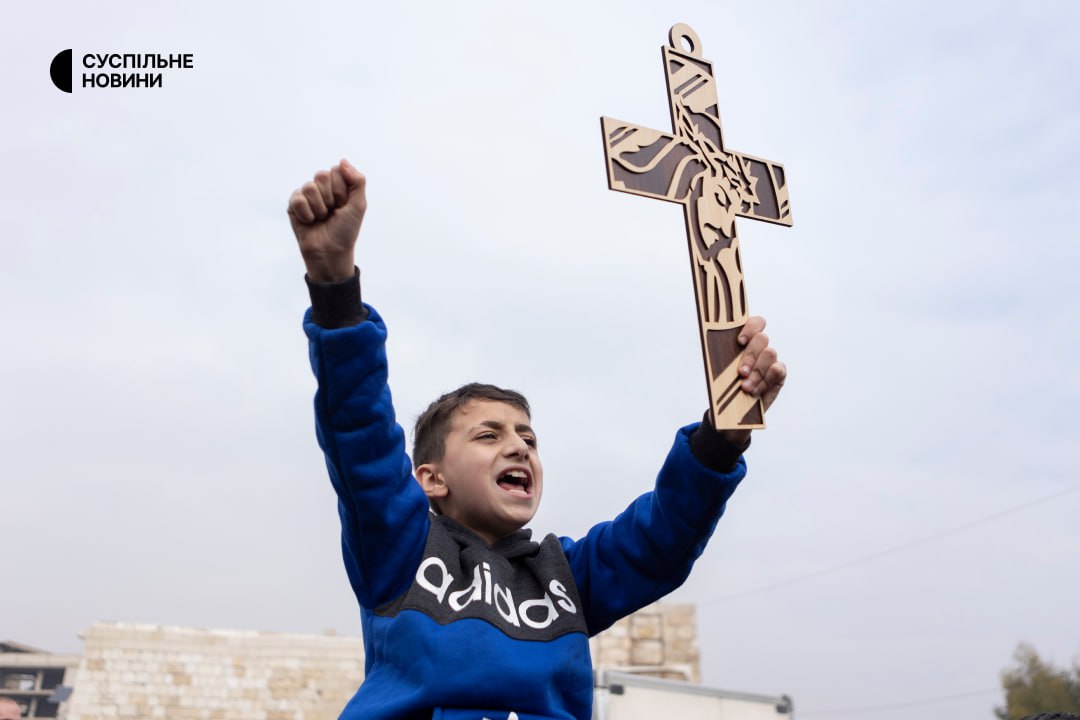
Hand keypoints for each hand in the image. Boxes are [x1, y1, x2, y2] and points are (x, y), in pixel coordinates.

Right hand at [287, 159, 365, 282]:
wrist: (330, 252)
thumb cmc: (345, 230)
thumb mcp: (359, 205)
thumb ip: (357, 181)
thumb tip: (342, 161)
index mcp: (338, 185)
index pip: (336, 171)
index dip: (341, 190)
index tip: (343, 205)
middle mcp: (321, 188)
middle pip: (321, 175)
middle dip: (330, 197)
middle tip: (332, 212)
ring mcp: (307, 196)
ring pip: (309, 187)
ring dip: (319, 208)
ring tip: (321, 218)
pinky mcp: (293, 205)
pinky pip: (297, 199)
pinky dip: (306, 213)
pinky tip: (309, 221)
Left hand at [721, 316, 785, 443]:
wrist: (733, 411)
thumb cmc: (725, 386)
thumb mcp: (720, 371)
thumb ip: (722, 358)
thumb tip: (714, 349)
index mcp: (744, 341)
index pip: (755, 323)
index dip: (750, 328)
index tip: (740, 341)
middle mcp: (760, 347)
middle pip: (761, 338)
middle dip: (750, 356)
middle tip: (741, 373)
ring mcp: (771, 359)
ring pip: (769, 353)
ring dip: (756, 372)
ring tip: (745, 387)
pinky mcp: (779, 373)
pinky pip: (777, 370)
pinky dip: (765, 381)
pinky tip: (755, 391)